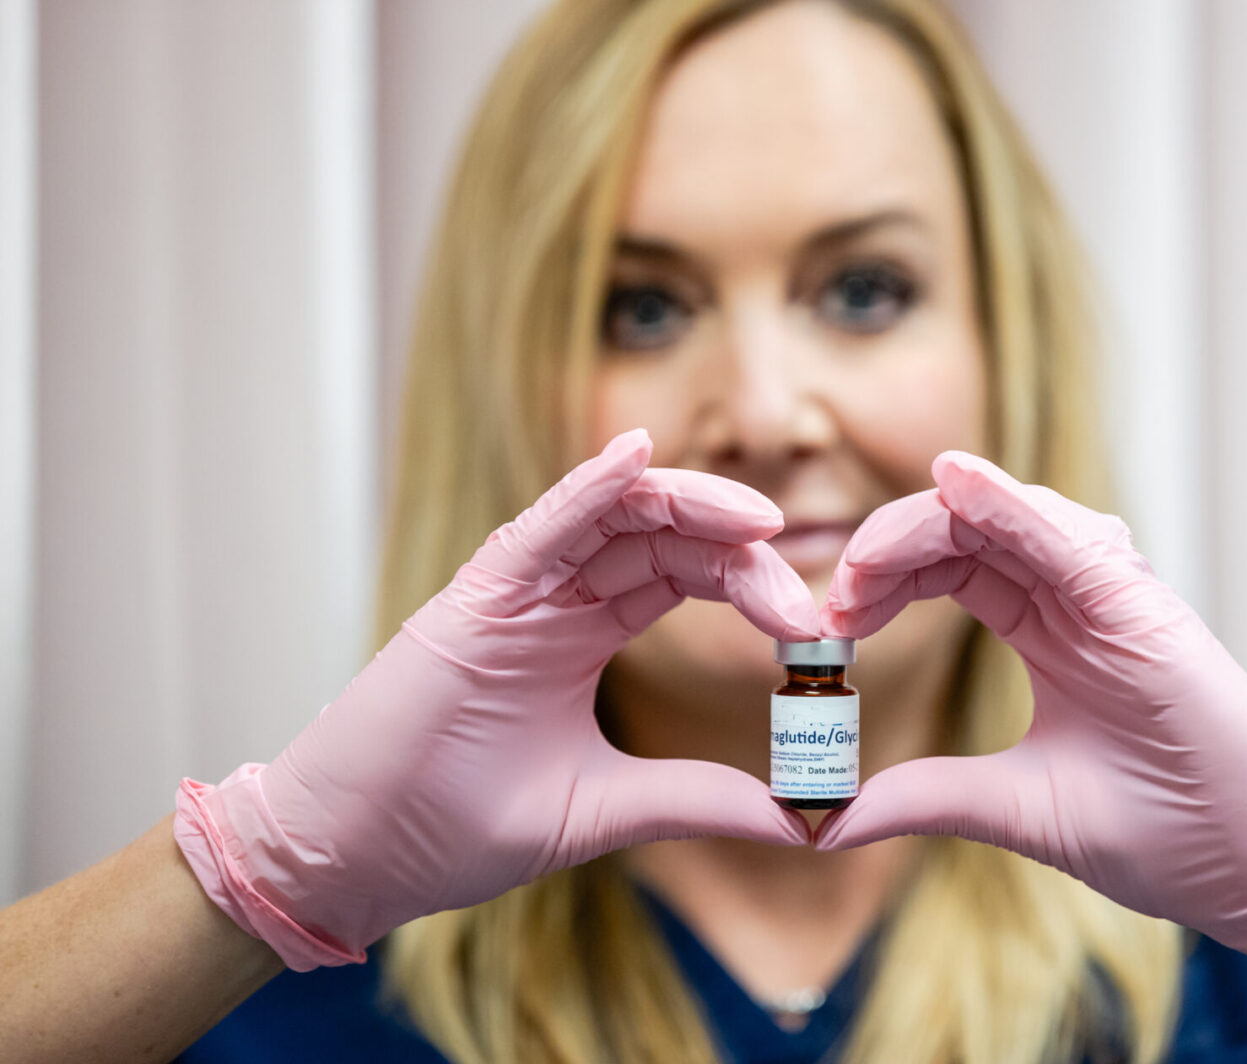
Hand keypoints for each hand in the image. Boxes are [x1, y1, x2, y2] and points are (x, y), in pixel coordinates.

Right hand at [174, 430, 817, 970]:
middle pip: (666, 538)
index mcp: (585, 634)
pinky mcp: (472, 598)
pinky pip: (539, 525)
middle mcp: (555, 598)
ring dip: (691, 506)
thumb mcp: (608, 809)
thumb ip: (702, 797)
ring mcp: (515, 592)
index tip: (816, 634)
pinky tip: (634, 458)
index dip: (753, 586)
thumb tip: (807, 819)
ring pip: (615, 514)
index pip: (684, 576)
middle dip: (742, 557)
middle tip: (805, 606)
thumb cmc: (458, 830)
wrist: (359, 860)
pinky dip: (586, 486)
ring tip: (761, 522)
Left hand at [817, 450, 1246, 994]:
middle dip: (888, 549)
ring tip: (863, 562)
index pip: (950, 569)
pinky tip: (954, 484)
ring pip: (1006, 518)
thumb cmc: (1165, 836)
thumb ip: (929, 796)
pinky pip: (1067, 534)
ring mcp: (1115, 596)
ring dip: (926, 524)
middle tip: (832, 598)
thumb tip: (829, 817)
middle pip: (966, 531)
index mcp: (1051, 632)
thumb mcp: (1018, 809)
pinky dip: (1009, 501)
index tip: (827, 626)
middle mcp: (1079, 598)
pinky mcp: (1146, 607)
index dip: (882, 582)